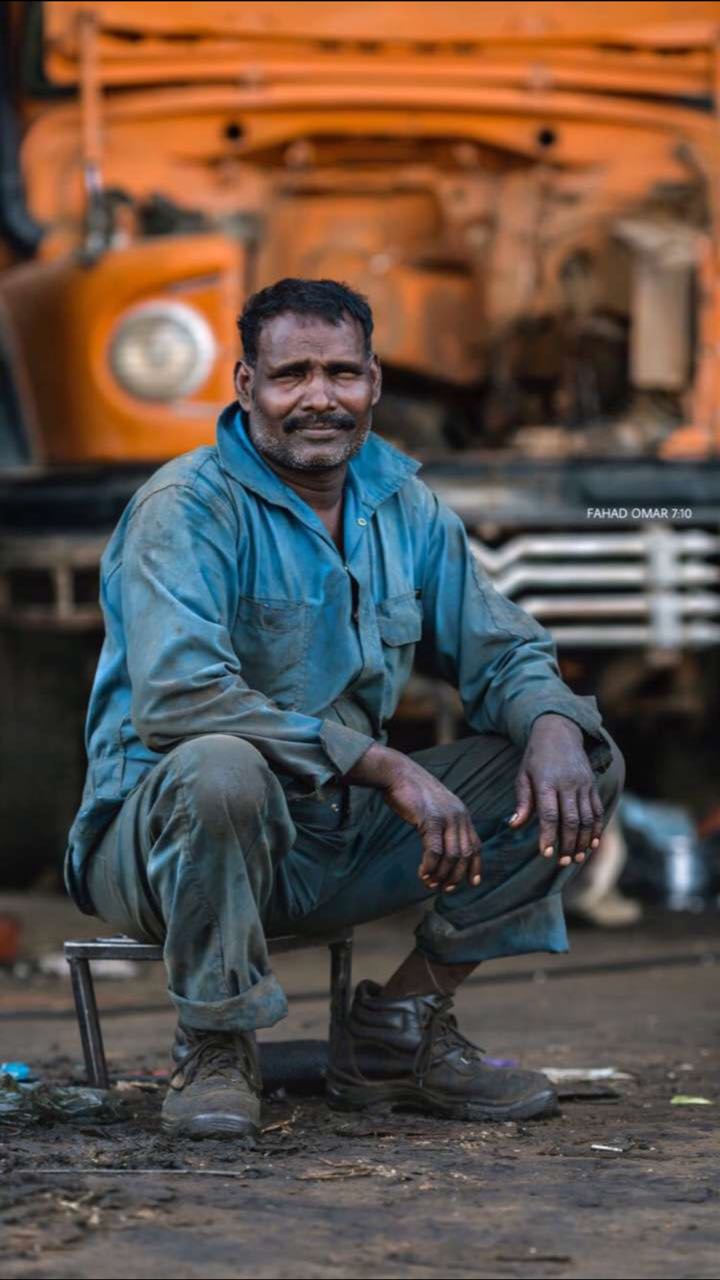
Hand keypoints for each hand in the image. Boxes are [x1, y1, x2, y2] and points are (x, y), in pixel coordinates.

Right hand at [344, 744, 481, 891]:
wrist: (398, 773)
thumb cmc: (412, 792)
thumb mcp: (435, 807)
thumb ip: (444, 823)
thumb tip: (444, 847)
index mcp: (462, 814)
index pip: (476, 845)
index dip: (475, 866)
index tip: (473, 883)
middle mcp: (459, 816)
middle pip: (465, 855)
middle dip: (456, 876)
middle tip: (445, 888)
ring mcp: (446, 817)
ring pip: (451, 856)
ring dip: (441, 875)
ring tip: (430, 883)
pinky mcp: (431, 819)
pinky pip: (434, 851)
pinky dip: (430, 867)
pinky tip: (423, 873)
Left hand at [509, 714, 603, 865]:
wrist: (559, 732)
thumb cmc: (536, 758)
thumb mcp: (523, 775)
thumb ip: (522, 802)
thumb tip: (514, 825)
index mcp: (546, 781)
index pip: (549, 814)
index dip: (549, 836)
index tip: (545, 854)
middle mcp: (567, 783)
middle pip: (571, 819)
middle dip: (568, 844)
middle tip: (564, 862)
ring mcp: (583, 783)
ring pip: (586, 817)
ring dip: (583, 840)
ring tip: (578, 858)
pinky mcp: (592, 784)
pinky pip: (597, 809)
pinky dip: (596, 828)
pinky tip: (593, 843)